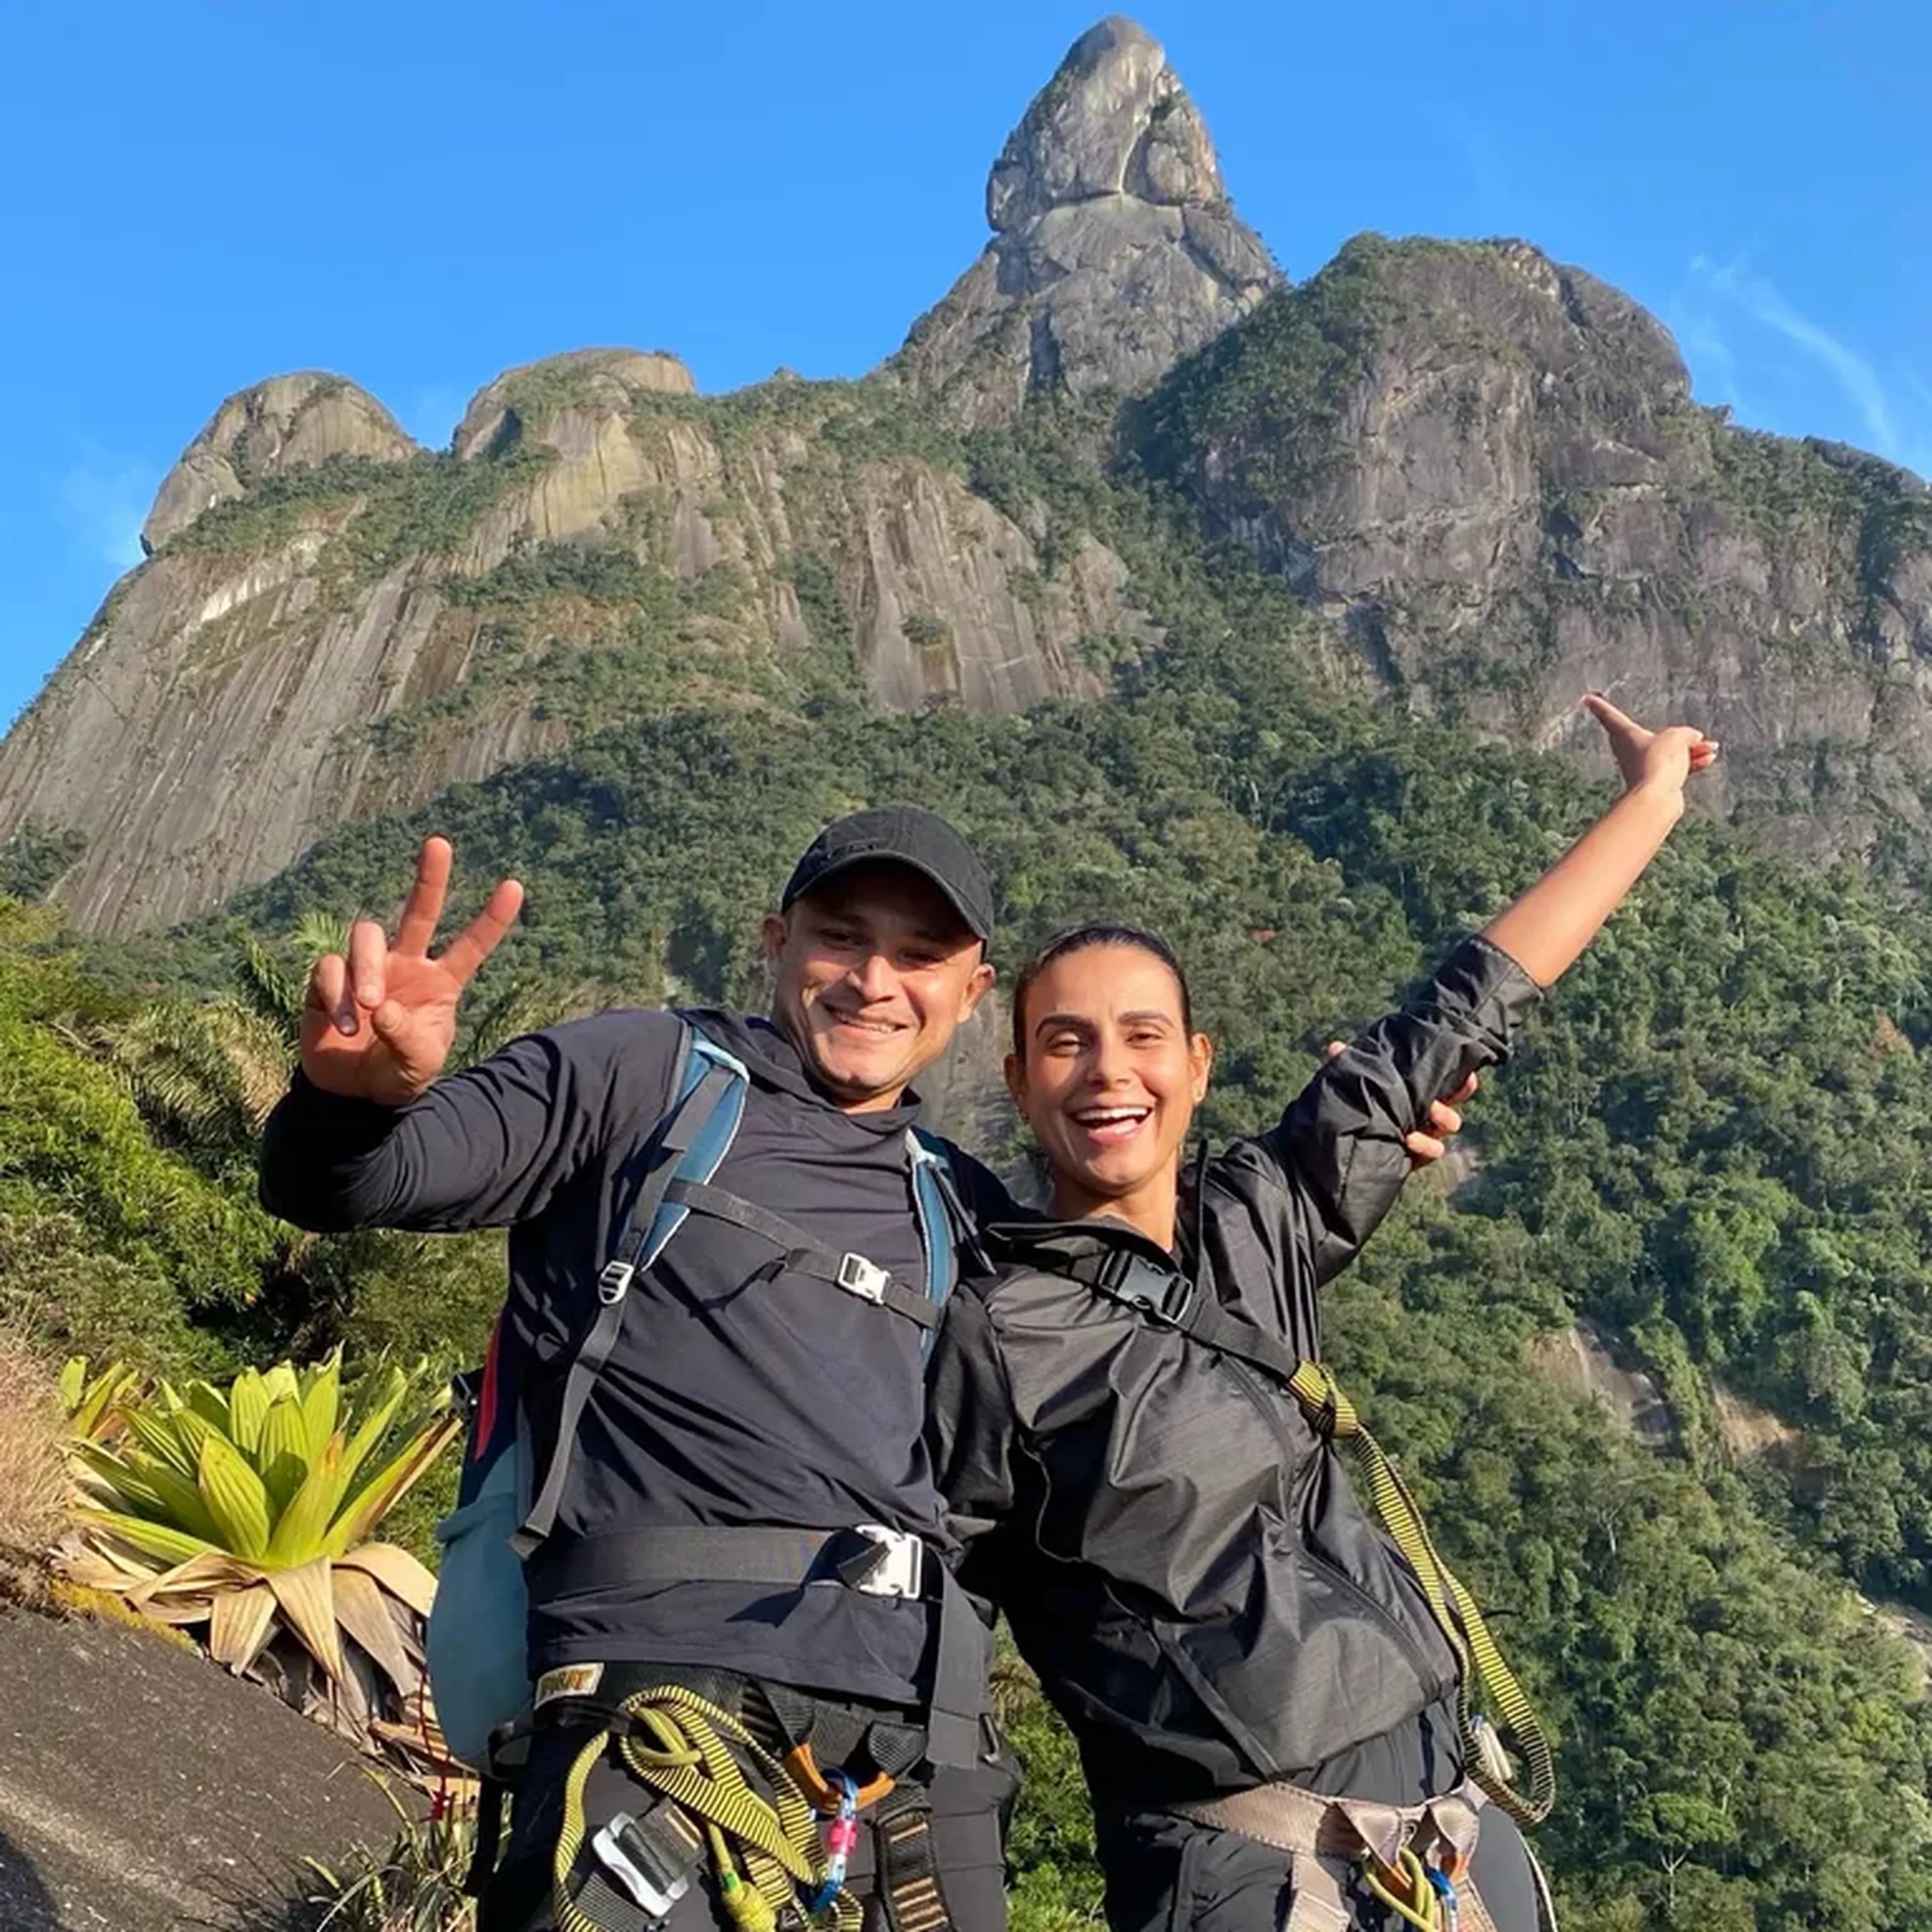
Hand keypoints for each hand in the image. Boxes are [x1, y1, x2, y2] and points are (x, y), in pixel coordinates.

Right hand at [300, 837, 523, 1104]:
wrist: (353, 1094)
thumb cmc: (397, 1073)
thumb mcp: (418, 1065)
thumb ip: (407, 1038)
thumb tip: (382, 1008)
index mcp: (440, 982)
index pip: (470, 946)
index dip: (491, 919)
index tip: (515, 886)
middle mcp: (405, 965)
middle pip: (419, 911)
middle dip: (430, 877)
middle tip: (440, 843)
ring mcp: (367, 968)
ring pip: (366, 934)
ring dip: (365, 968)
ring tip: (368, 1008)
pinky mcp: (329, 980)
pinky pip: (329, 967)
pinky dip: (335, 993)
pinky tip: (343, 1024)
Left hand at [1325, 1044, 1477, 1167]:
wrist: (1338, 1151)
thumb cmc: (1349, 1110)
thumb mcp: (1348, 1087)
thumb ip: (1345, 1067)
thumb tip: (1335, 1046)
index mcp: (1412, 1092)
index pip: (1443, 1081)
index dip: (1460, 1076)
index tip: (1467, 1071)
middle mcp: (1422, 1113)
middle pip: (1455, 1095)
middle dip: (1459, 1093)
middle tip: (1448, 1085)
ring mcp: (1422, 1135)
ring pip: (1449, 1125)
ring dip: (1444, 1117)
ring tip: (1431, 1111)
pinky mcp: (1414, 1157)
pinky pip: (1433, 1151)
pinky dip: (1426, 1145)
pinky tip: (1410, 1139)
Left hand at [1582, 693, 1717, 796]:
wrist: (1658, 797)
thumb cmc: (1659, 763)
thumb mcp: (1677, 737)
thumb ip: (1685, 734)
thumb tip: (1693, 739)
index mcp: (1626, 735)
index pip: (1610, 716)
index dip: (1600, 705)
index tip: (1587, 698)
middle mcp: (1631, 751)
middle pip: (1650, 736)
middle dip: (1675, 736)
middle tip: (1688, 736)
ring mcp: (1643, 767)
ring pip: (1668, 753)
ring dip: (1691, 750)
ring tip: (1711, 747)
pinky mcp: (1655, 781)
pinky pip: (1675, 766)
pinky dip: (1691, 761)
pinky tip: (1709, 758)